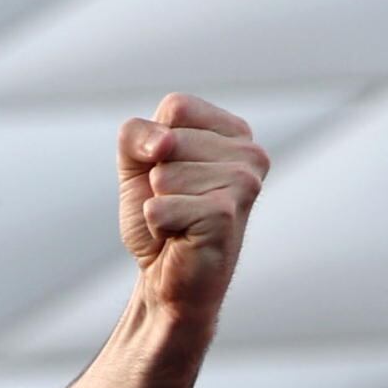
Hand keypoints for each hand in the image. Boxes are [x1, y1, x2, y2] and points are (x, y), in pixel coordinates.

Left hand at [115, 95, 265, 327]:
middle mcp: (250, 155)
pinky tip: (181, 238)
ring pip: (164, 174)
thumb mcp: (137, 163)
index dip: (156, 143)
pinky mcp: (226, 217)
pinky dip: (158, 226)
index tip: (170, 173)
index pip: (176, 107)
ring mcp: (243, 185)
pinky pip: (160, 206)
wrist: (169, 280)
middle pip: (170, 138)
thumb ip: (137, 134)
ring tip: (180, 222)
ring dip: (159, 204)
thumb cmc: (161, 219)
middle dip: (155, 178)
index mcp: (235, 133)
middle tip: (177, 205)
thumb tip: (164, 143)